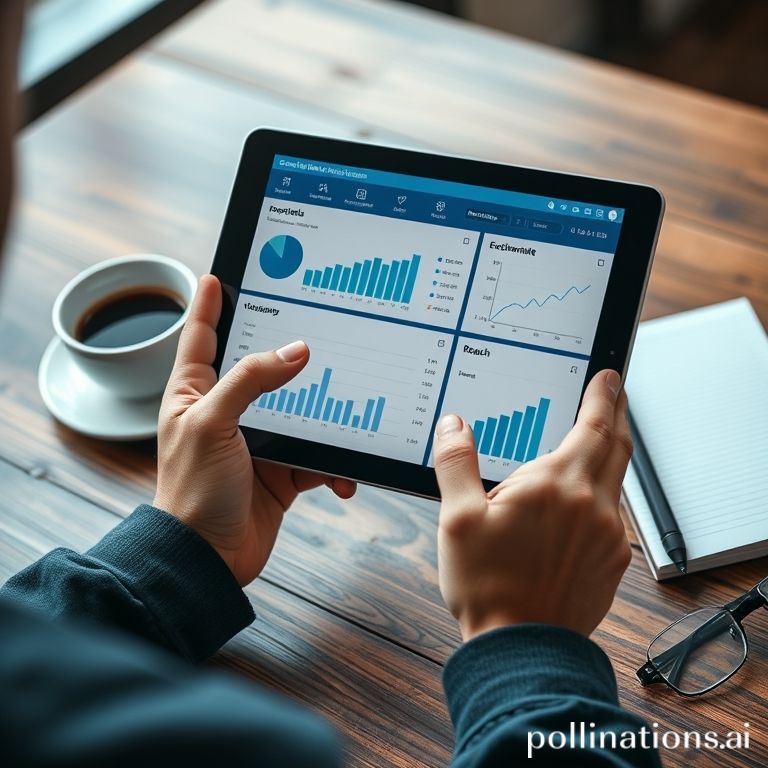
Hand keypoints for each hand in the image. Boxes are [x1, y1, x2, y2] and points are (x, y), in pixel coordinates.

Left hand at [154, 275, 355, 585]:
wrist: (209, 559)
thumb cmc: (193, 493)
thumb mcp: (212, 423)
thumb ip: (251, 381)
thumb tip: (295, 351)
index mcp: (196, 395)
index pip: (202, 338)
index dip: (209, 306)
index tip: (217, 276)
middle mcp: (227, 413)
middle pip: (262, 370)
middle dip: (288, 355)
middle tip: (315, 328)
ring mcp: (258, 442)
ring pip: (301, 412)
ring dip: (325, 417)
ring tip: (346, 413)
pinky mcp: (282, 470)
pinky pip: (318, 456)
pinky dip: (334, 466)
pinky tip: (341, 477)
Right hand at [433, 370, 632, 640]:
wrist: (522, 646)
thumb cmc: (488, 587)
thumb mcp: (457, 519)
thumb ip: (456, 463)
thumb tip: (453, 425)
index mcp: (555, 485)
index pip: (592, 425)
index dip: (603, 396)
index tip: (609, 377)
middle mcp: (591, 505)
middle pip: (616, 444)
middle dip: (618, 412)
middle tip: (617, 391)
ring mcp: (607, 534)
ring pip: (618, 478)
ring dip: (613, 448)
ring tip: (602, 435)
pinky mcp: (611, 560)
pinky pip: (614, 512)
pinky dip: (605, 489)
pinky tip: (586, 495)